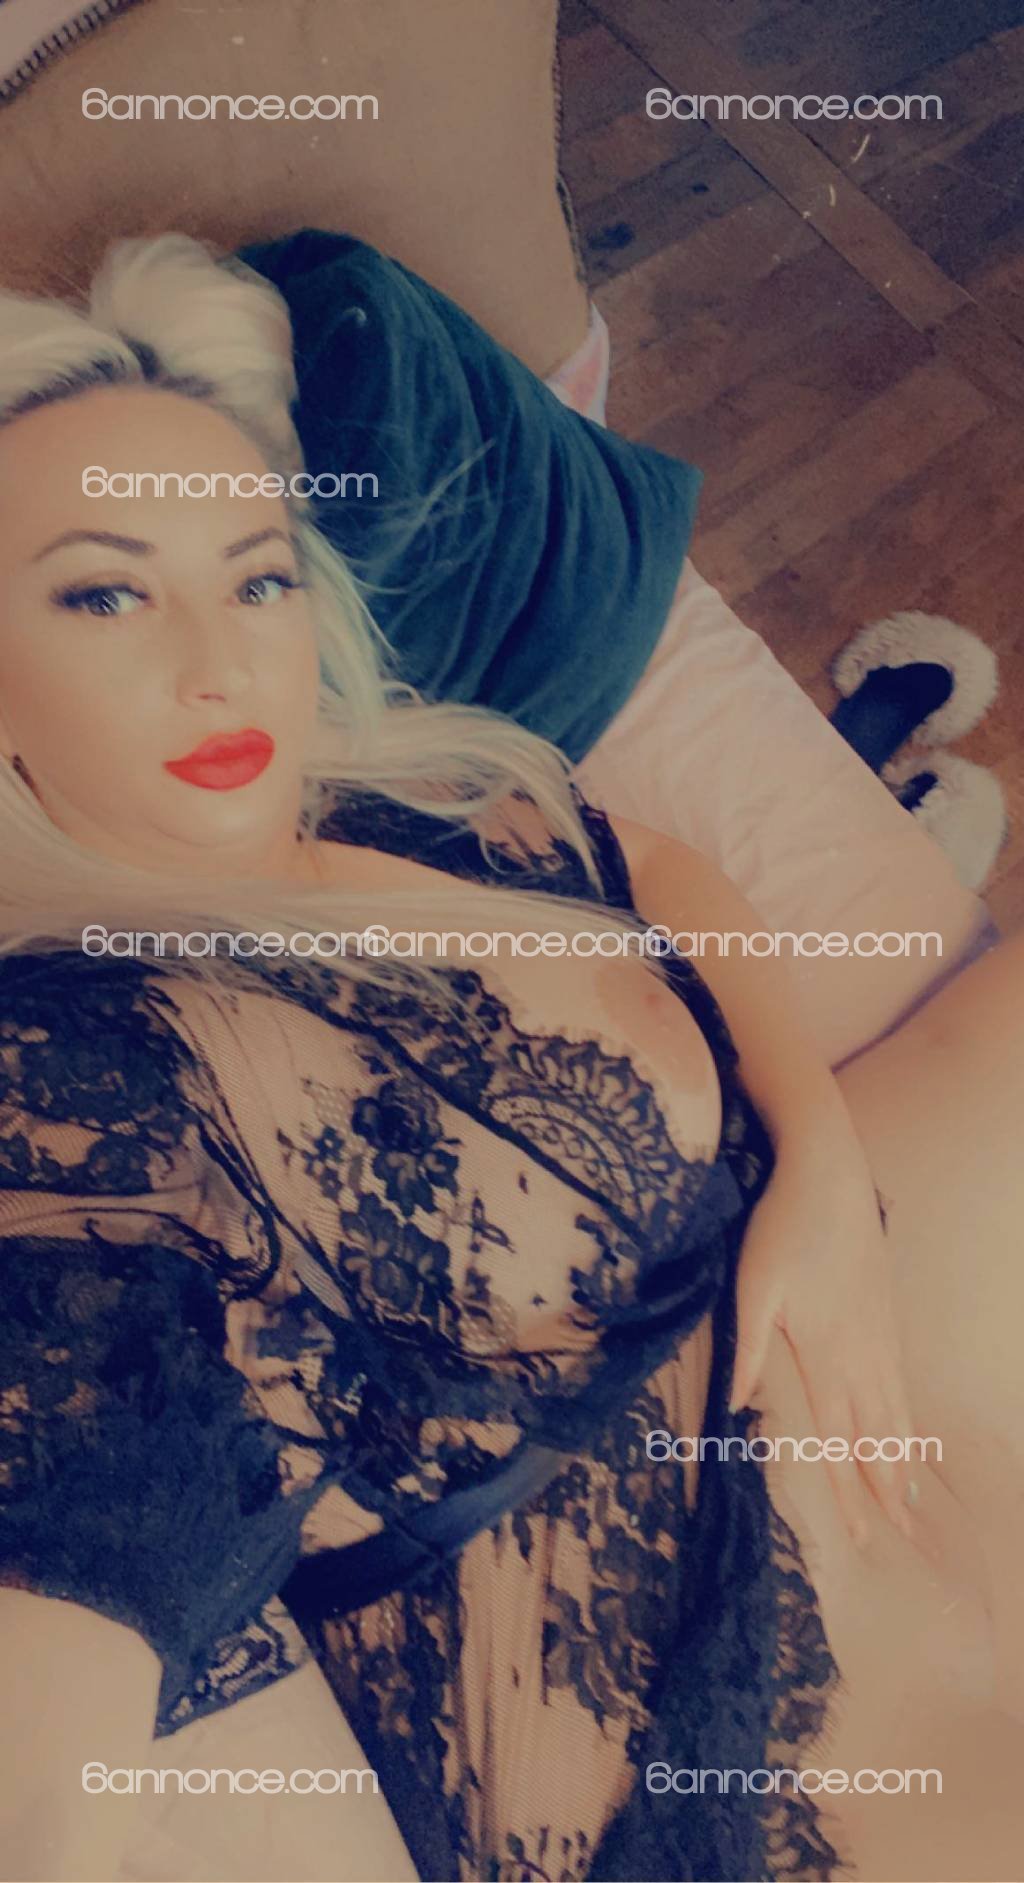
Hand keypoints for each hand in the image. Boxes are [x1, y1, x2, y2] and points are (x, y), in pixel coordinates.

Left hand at [728, 1155, 916, 1545]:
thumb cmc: (784, 1226)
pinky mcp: (885, 1313)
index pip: (841, 1438)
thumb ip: (747, 1347)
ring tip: (908, 1498)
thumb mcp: (753, 1284)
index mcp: (826, 1353)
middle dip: (886, 1489)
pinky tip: (906, 1427)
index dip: (851, 1491)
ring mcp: (880, 1333)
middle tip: (902, 1537)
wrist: (829, 1174)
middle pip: (878, 1435)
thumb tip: (734, 1406)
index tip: (864, 1537)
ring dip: (901, 1458)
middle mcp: (862, 1352)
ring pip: (895, 1410)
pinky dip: (906, 1416)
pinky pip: (900, 1380)